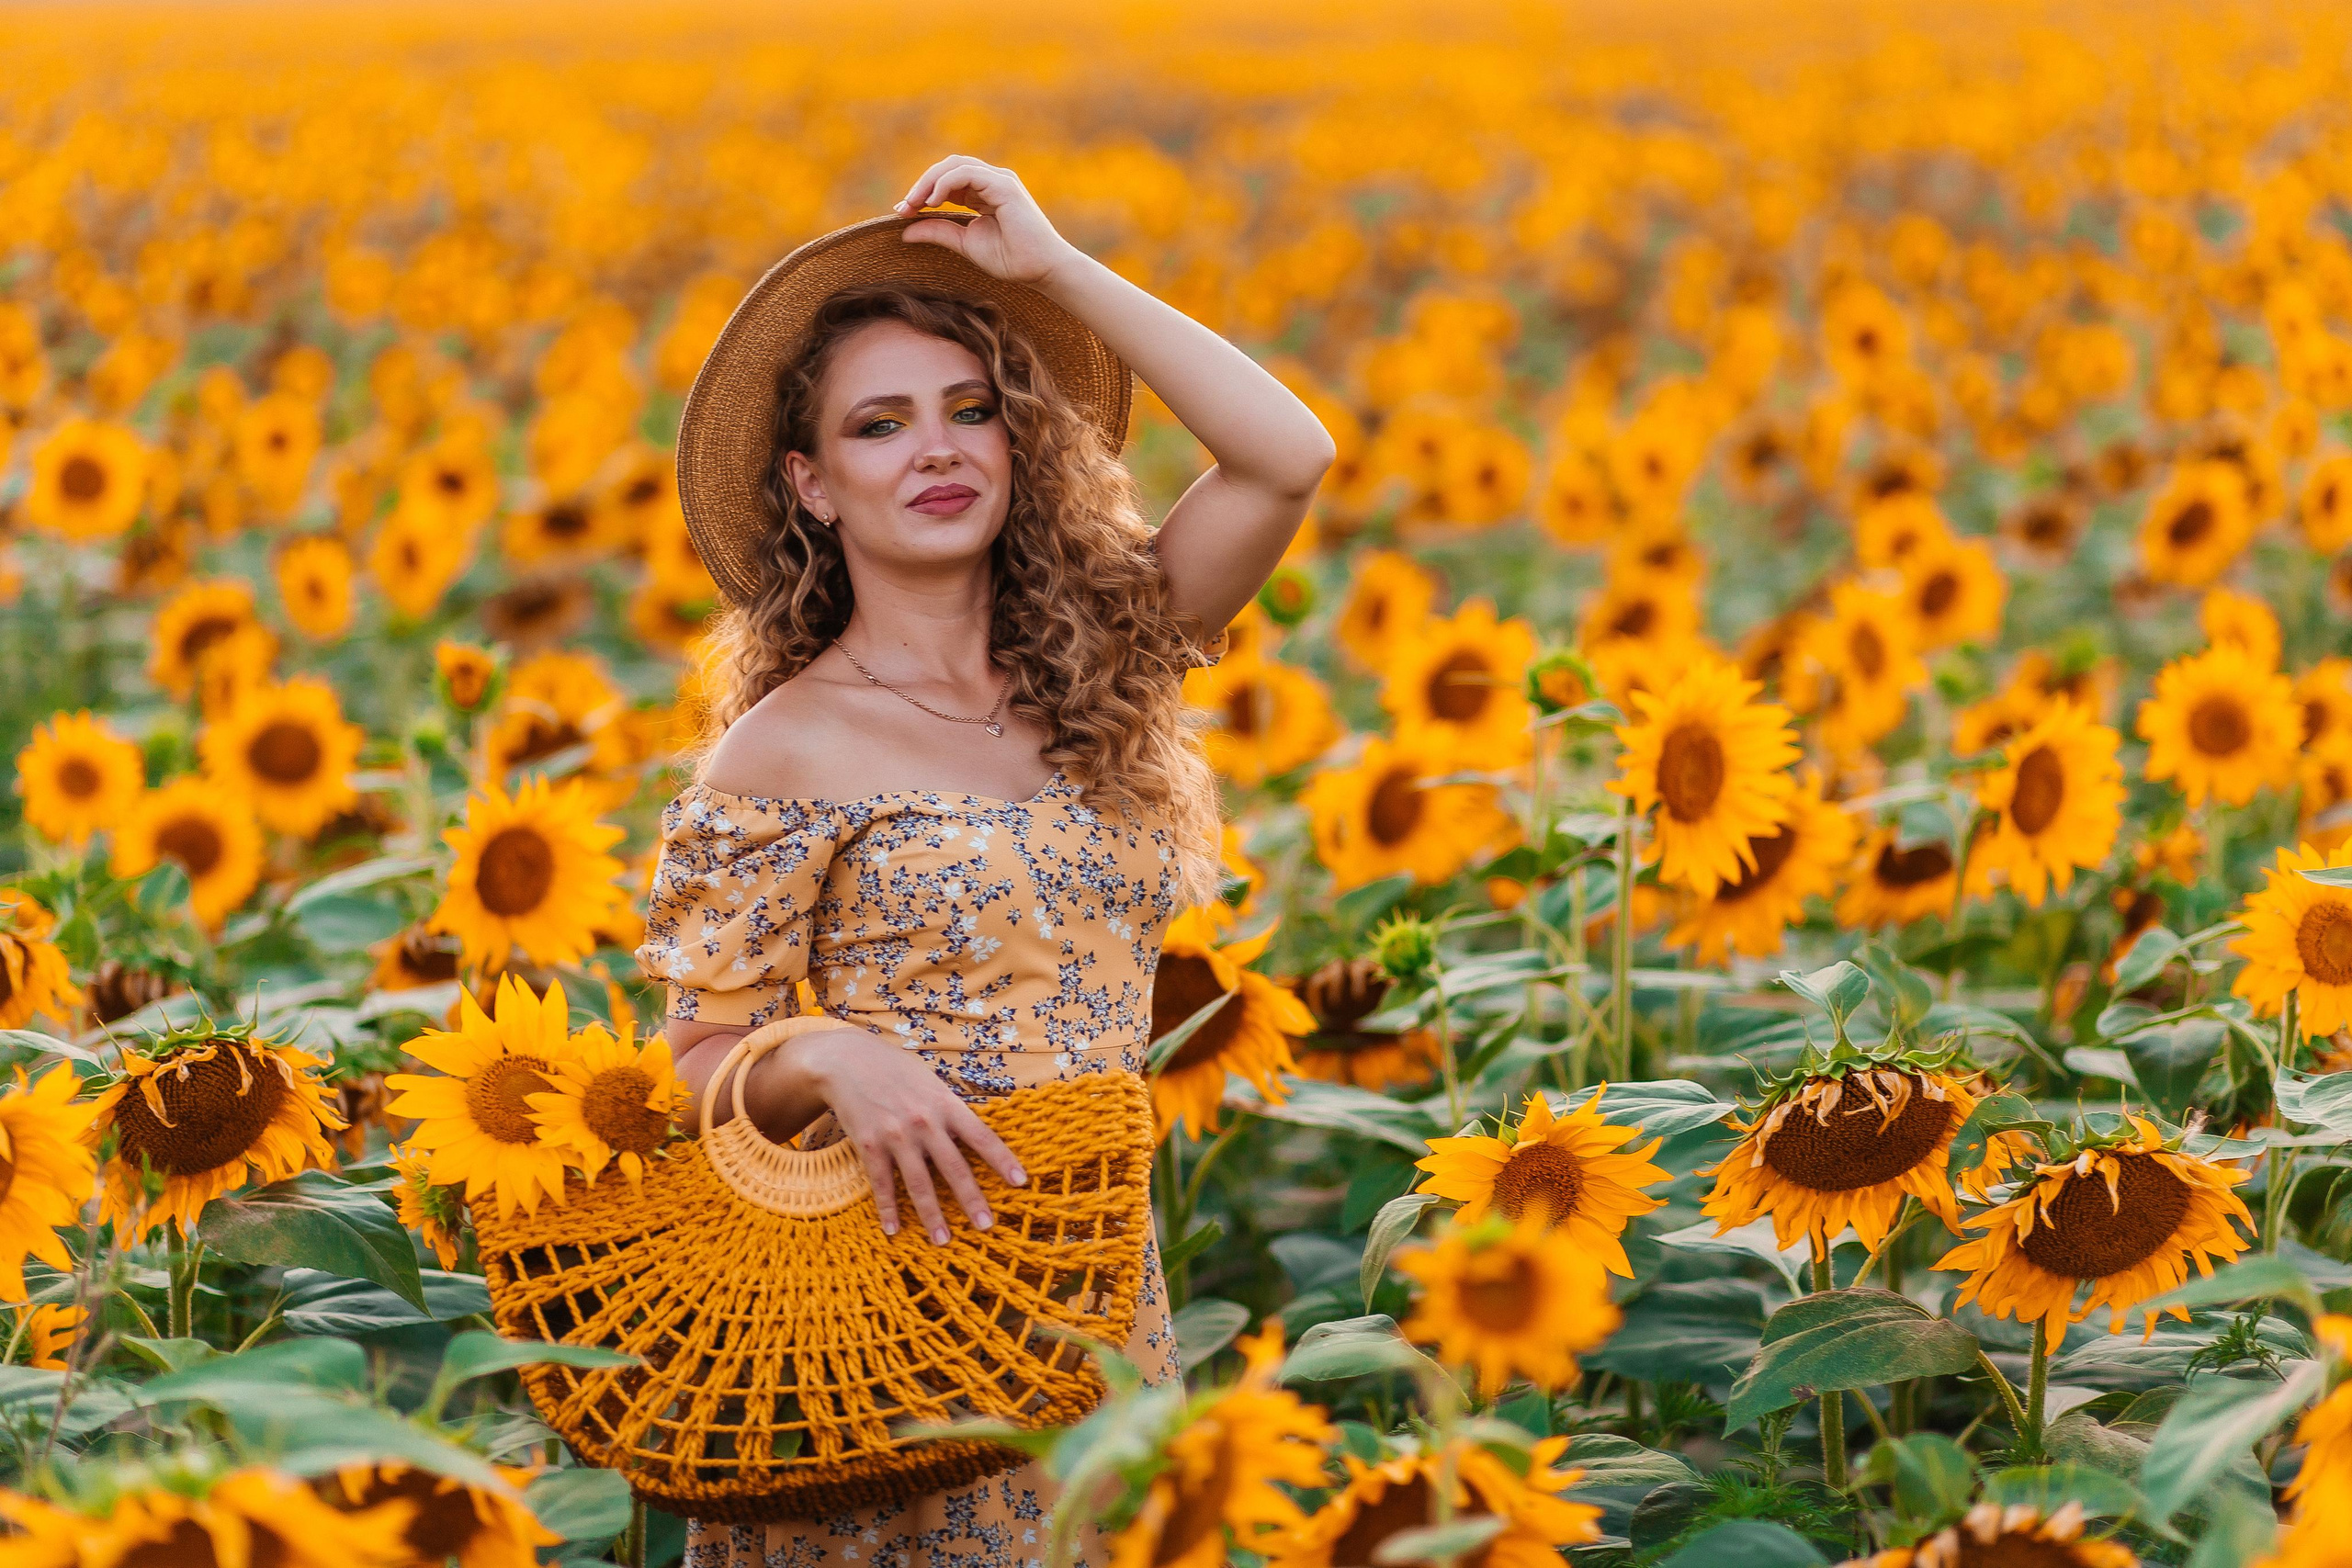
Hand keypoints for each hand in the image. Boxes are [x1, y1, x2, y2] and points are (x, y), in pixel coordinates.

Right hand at [796, 1027, 1029, 1243]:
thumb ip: (950, 1109)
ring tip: (943, 1240)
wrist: (847, 1060)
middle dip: (971, 1199)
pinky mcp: (870, 1145)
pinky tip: (893, 1230)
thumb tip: (974, 1135)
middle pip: (954, 1168)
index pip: (981, 1137)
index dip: (1002, 1160)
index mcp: (945, 1104)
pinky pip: (882, 1184)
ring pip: (919, 1183)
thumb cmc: (895, 1070)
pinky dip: (888, 1209)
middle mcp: (924, 1122)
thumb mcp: (931, 1082)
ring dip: (932, 1215)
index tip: (1020, 1182)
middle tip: (986, 1226)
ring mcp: (896, 1136)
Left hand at [895, 155, 1079, 286]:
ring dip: (929, 182)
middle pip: (947, 167)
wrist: (1041, 270)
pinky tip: (934, 202)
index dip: (923, 192)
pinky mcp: (1004, 185)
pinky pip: (967, 174)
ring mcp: (999, 180)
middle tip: (904, 207)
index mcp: (984, 192)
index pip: (947, 180)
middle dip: (922, 184)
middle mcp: (992, 181)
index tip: (903, 212)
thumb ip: (938, 232)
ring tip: (914, 203)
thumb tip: (904, 230)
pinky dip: (945, 184)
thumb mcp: (965, 243)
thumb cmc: (1011, 259)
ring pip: (954, 165)